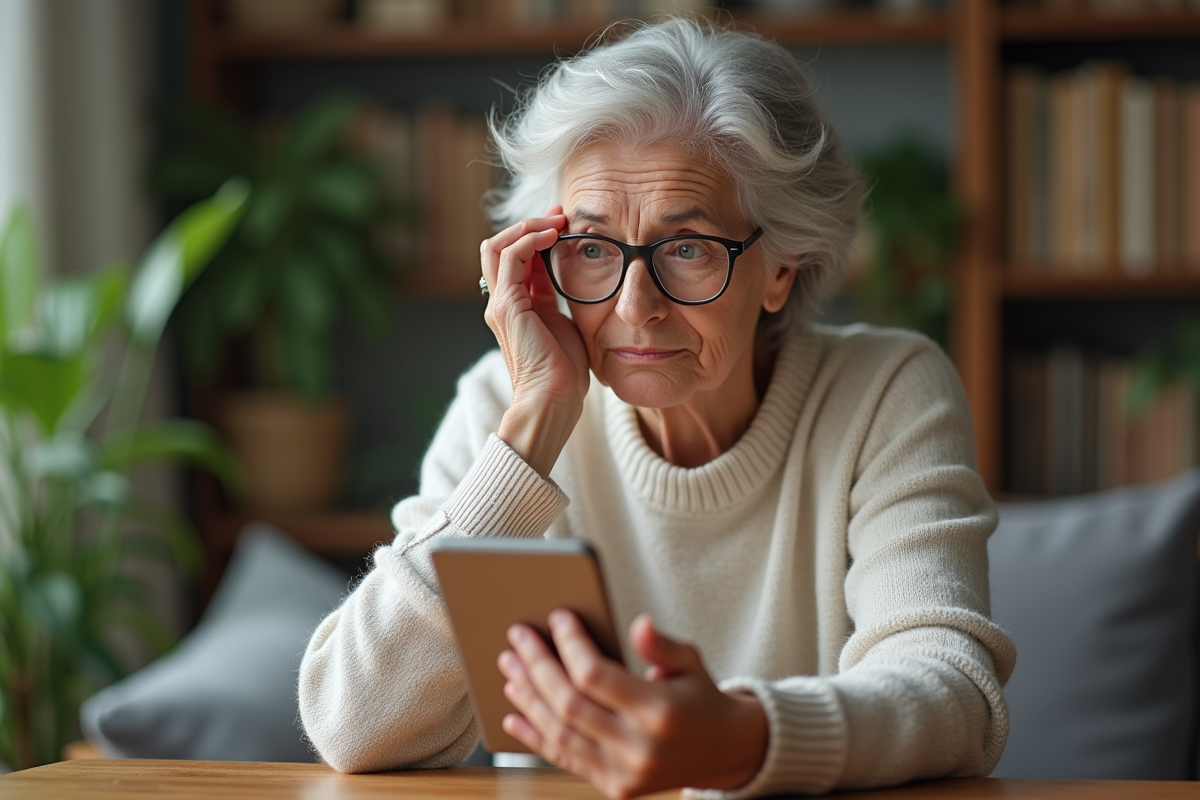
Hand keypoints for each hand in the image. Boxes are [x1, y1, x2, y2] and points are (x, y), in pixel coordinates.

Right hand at [481, 207, 589, 476]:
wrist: (553, 402)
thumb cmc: (565, 374)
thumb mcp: (567, 325)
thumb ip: (561, 301)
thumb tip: (576, 280)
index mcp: (518, 307)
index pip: (518, 259)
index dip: (538, 236)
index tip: (565, 223)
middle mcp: (503, 303)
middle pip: (500, 247)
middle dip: (530, 225)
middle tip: (561, 215)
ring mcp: (501, 304)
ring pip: (498, 246)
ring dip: (528, 227)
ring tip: (557, 222)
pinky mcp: (507, 306)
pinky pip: (511, 258)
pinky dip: (529, 240)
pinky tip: (553, 237)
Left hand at [497, 611, 768, 799]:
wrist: (724, 751)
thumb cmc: (700, 697)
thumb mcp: (691, 661)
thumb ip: (661, 644)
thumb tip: (638, 623)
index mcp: (659, 711)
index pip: (595, 675)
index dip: (570, 644)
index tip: (557, 618)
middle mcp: (639, 747)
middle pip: (568, 704)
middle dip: (537, 667)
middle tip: (518, 639)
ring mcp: (624, 772)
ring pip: (560, 734)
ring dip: (528, 699)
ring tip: (510, 668)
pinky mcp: (614, 787)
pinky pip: (565, 760)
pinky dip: (535, 737)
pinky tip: (513, 715)